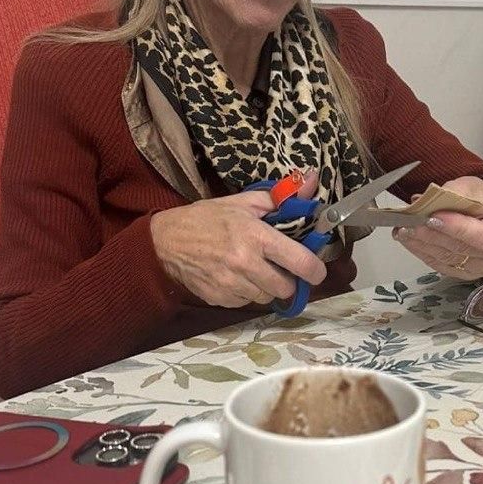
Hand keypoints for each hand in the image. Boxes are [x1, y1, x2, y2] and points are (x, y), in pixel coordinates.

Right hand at [150, 172, 326, 307]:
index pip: (300, 261)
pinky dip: (245, 294)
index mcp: (256, 236)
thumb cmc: (207, 218)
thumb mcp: (243, 202)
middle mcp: (245, 263)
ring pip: (265, 297)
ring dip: (265, 287)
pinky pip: (245, 303)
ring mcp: (231, 284)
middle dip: (287, 280)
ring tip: (253, 270)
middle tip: (278, 268)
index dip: (315, 270)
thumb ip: (280, 197)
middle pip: (285, 287)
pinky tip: (235, 277)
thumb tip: (311, 180)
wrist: (166, 240)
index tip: (316, 271)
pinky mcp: (219, 298)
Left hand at [392, 176, 482, 280]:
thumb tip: (429, 199)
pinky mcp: (468, 275)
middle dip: (432, 235)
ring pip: (449, 259)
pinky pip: (443, 266)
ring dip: (422, 245)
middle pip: (462, 249)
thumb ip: (455, 192)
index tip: (433, 217)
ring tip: (403, 230)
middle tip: (409, 222)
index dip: (457, 229)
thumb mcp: (476, 187)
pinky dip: (423, 253)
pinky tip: (410, 241)